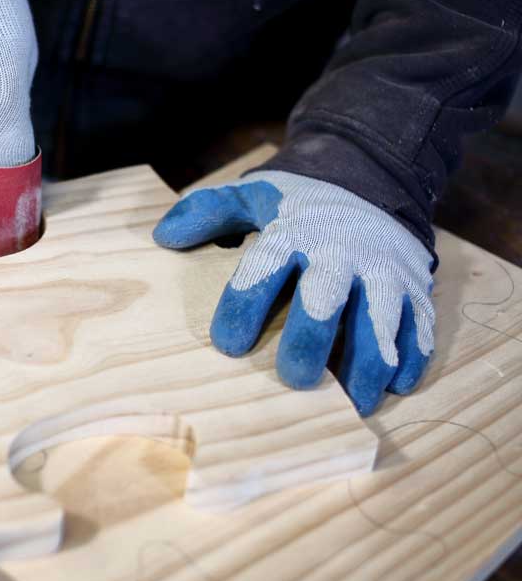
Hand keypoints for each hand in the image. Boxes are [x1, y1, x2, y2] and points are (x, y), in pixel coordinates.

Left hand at [153, 170, 435, 415]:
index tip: (226, 345)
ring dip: (369, 365)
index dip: (242, 309)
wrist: (372, 177)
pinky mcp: (415, 287)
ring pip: (379, 322)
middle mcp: (340, 253)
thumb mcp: (251, 196)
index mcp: (292, 233)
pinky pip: (418, 326)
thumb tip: (163, 235)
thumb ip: (207, 213)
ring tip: (356, 403)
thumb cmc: (299, 203)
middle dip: (309, 344)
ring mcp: (382, 271)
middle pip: (323, 303)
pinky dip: (411, 358)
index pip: (261, 272)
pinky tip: (396, 386)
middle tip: (294, 379)